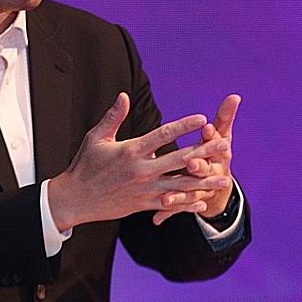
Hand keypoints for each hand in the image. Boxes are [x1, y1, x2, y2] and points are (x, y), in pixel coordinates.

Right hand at [47, 93, 232, 229]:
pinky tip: (203, 202)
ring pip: (180, 186)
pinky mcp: (143, 205)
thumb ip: (114, 117)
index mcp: (131, 151)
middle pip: (179, 160)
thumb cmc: (85, 165)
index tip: (202, 118)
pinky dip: (187, 204)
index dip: (184, 126)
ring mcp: (144, 190)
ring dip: (204, 182)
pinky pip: (170, 205)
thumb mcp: (96, 137)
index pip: (163, 135)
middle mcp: (142, 170)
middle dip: (205, 152)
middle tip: (226, 145)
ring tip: (224, 180)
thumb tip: (124, 96)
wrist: (75, 199)